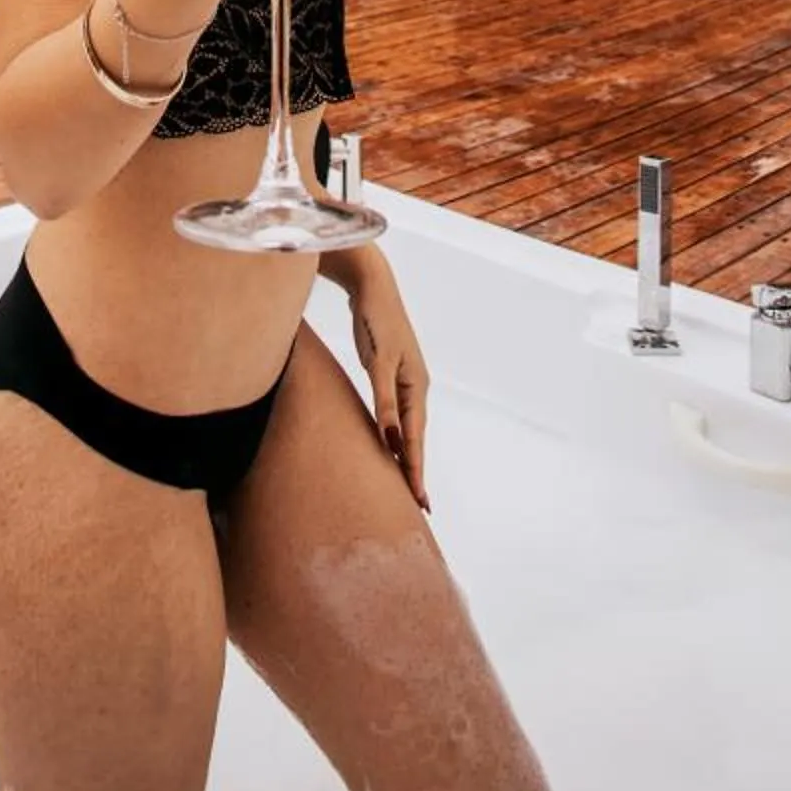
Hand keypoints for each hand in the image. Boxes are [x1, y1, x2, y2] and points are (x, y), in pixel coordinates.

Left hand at [339, 249, 430, 511]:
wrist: (370, 284)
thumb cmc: (374, 320)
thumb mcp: (378, 361)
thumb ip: (382, 400)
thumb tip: (390, 438)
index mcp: (416, 385)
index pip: (414, 439)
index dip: (415, 470)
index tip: (419, 501)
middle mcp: (414, 386)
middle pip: (414, 438)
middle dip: (415, 470)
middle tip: (419, 506)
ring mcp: (402, 380)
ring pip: (404, 428)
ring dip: (404, 455)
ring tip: (405, 485)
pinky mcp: (388, 373)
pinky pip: (393, 414)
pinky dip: (393, 434)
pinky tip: (387, 446)